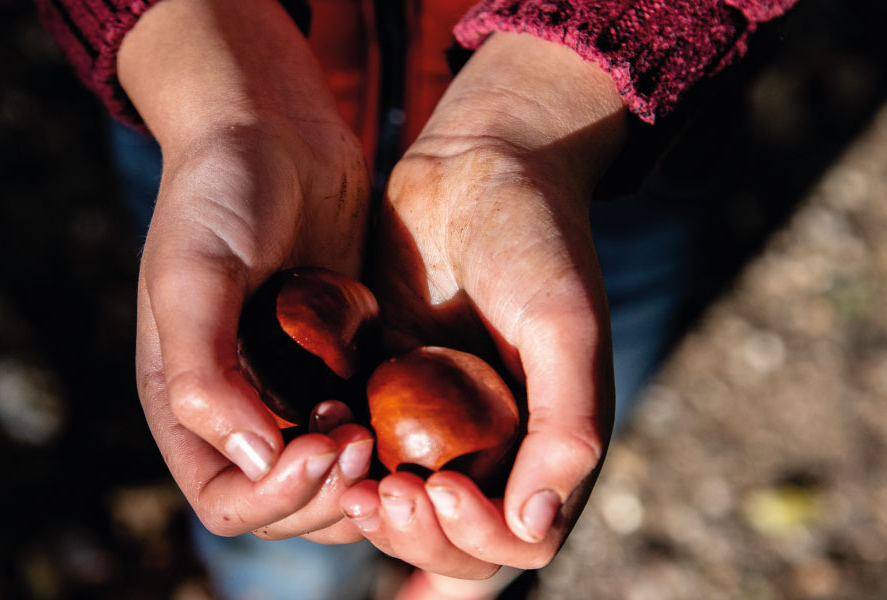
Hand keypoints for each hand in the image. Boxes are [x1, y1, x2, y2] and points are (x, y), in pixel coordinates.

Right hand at [122, 0, 373, 542]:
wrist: (273, 128)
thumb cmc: (217, 194)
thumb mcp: (191, 276)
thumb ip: (202, 374)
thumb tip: (251, 456)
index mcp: (185, 403)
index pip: (225, 499)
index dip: (275, 496)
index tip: (324, 445)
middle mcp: (238, 409)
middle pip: (284, 506)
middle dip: (327, 492)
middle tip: (366, 440)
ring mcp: (293, 390)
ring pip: (335, 481)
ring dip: (363, 476)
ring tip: (383, 427)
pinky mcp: (342, 365)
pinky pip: (371, 430)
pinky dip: (391, 438)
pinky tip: (408, 405)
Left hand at [339, 34, 627, 577]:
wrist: (480, 162)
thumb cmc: (539, 238)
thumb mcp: (564, 325)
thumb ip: (568, 426)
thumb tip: (535, 524)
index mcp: (549, 446)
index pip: (514, 539)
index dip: (475, 537)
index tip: (441, 489)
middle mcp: (493, 447)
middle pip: (451, 541)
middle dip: (414, 534)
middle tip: (378, 494)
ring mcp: (436, 423)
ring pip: (399, 506)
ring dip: (370, 510)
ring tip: (343, 469)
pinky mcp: (384, 390)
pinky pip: (359, 449)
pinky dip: (340, 459)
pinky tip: (318, 433)